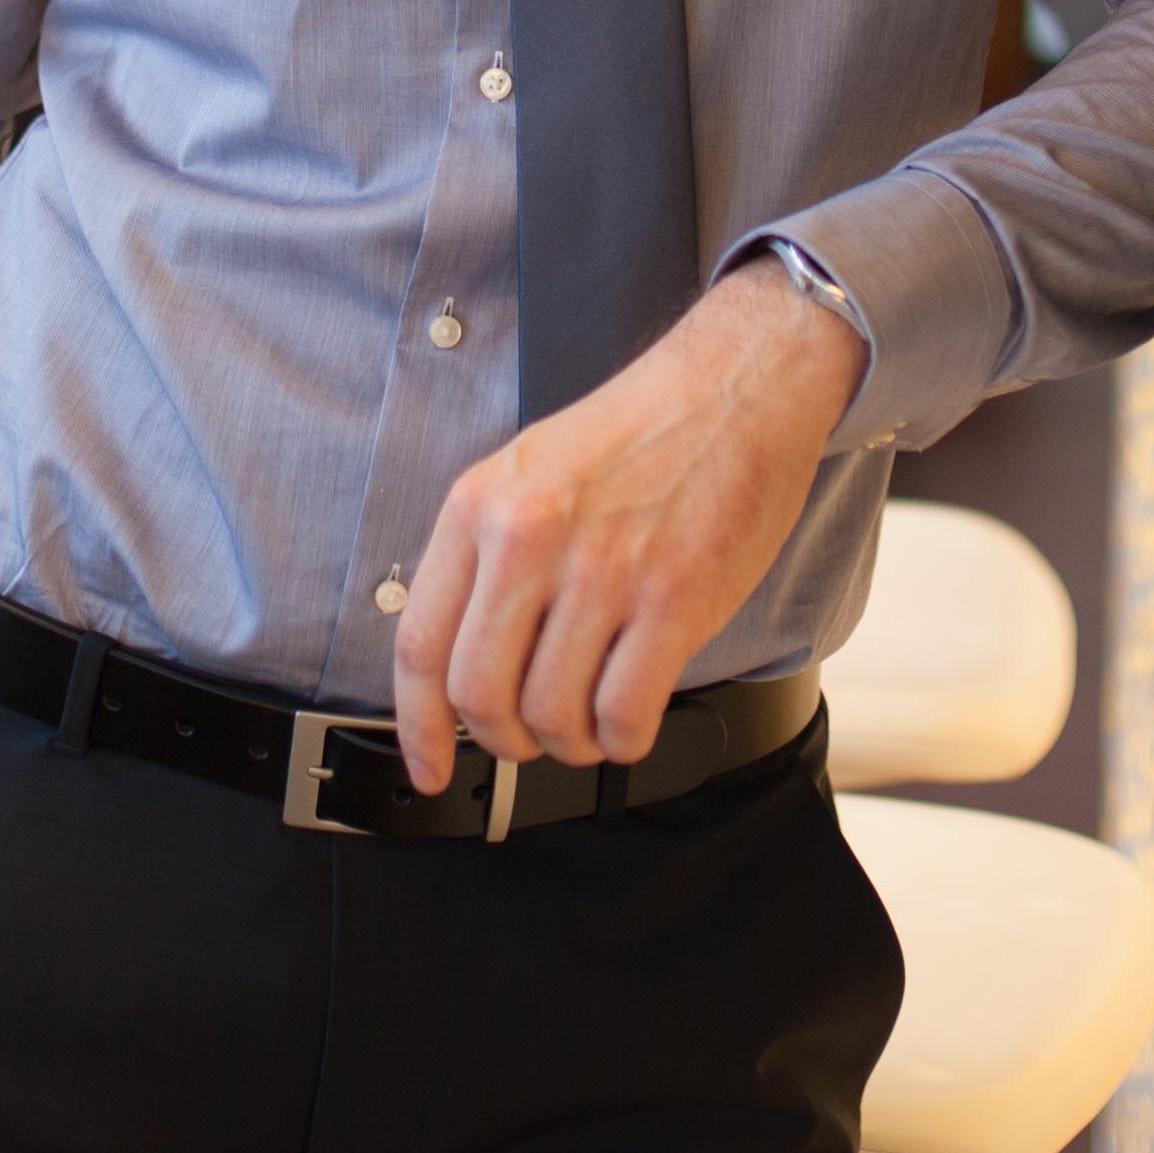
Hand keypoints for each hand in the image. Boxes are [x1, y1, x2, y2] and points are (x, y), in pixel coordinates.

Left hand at [393, 260, 863, 791]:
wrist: (736, 385)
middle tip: (529, 738)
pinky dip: (622, 739)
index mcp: (482, 506)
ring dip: (569, 744)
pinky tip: (630, 719)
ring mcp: (601, 571)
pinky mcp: (672, 600)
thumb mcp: (531, 470)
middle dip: (503, 740)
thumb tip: (463, 661)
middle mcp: (530, 538)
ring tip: (590, 723)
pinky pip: (624, 714)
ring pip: (552, 715)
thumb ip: (489, 556)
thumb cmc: (643, 430)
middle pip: (480, 695)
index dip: (417, 727)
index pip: (420, 645)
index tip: (428, 767)